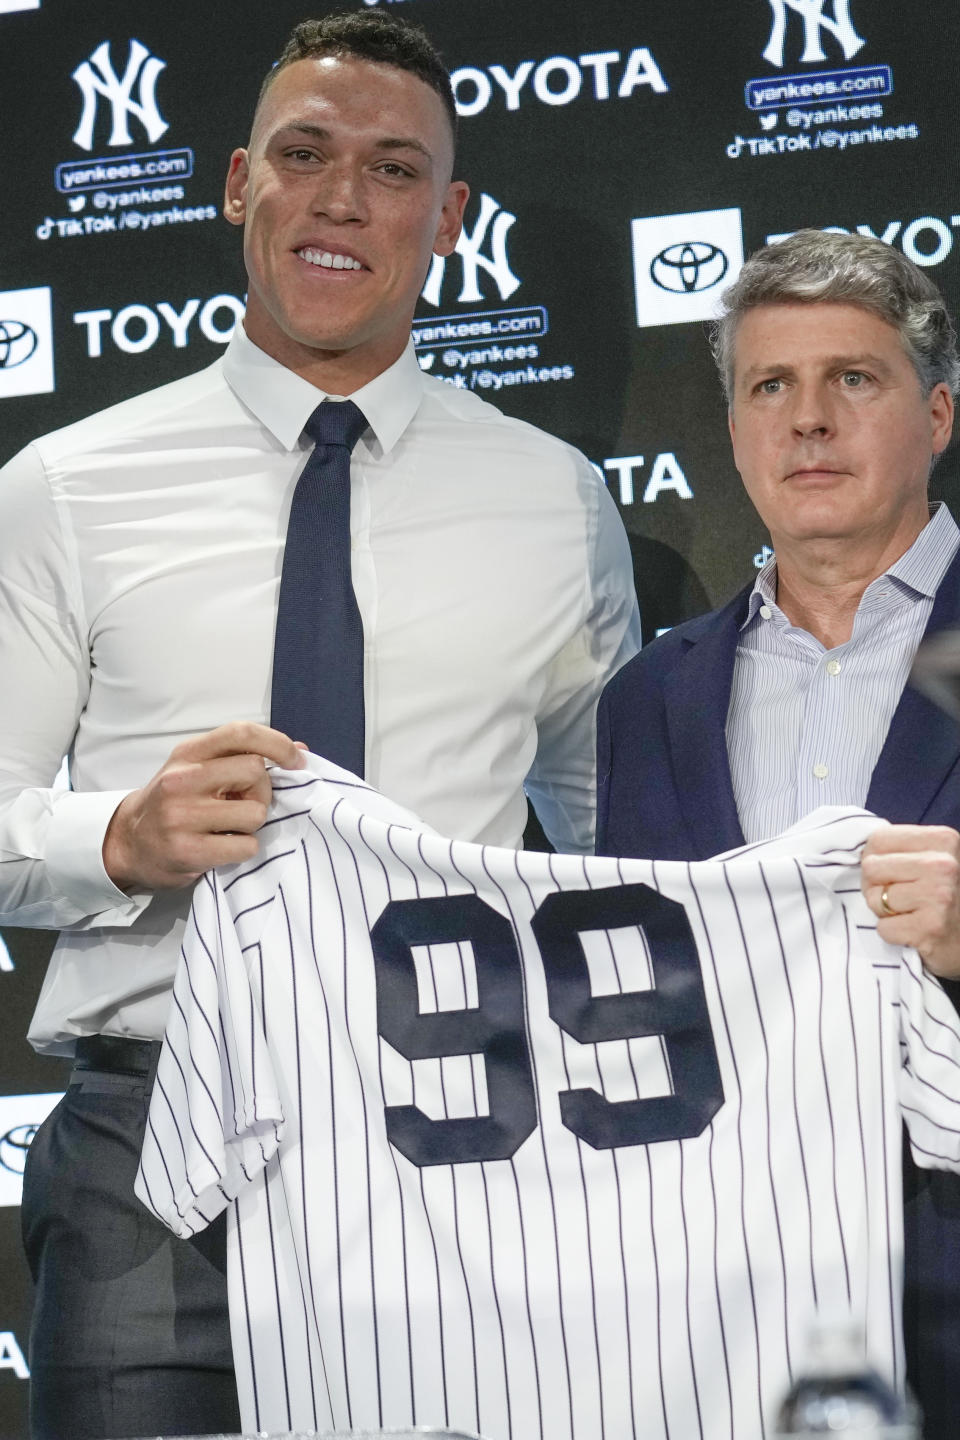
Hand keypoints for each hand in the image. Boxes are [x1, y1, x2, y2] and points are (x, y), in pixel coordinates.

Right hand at [102, 722, 305, 891]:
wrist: (128, 844)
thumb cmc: (174, 804)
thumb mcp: (199, 770)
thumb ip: (243, 757)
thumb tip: (301, 750)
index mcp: (189, 753)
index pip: (241, 733)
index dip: (278, 743)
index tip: (296, 760)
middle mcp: (181, 779)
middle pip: (255, 772)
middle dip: (262, 791)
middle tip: (245, 804)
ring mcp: (181, 816)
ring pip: (255, 813)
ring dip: (252, 825)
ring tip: (230, 827)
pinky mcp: (187, 850)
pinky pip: (246, 846)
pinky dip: (243, 849)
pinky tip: (223, 846)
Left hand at [861, 823, 959, 977]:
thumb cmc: (947, 895)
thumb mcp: (935, 858)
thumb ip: (902, 849)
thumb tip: (861, 852)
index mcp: (943, 840)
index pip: (878, 839)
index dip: (875, 858)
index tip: (891, 872)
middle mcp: (943, 865)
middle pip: (871, 867)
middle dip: (877, 886)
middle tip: (902, 897)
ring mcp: (938, 896)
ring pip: (875, 899)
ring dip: (886, 911)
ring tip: (911, 914)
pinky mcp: (930, 928)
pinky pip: (883, 928)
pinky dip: (894, 933)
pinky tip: (915, 931)